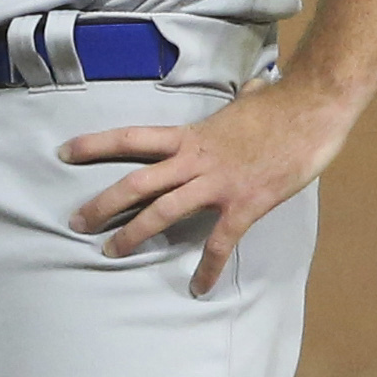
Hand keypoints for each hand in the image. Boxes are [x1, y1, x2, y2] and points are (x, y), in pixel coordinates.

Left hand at [59, 79, 355, 295]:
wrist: (312, 110)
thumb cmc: (280, 105)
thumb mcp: (247, 102)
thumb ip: (240, 103)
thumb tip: (252, 88)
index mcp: (189, 135)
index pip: (131, 137)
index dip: (94, 144)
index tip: (64, 152)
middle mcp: (194, 160)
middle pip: (136, 181)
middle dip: (102, 203)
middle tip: (74, 221)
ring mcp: (218, 183)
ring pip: (163, 211)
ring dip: (134, 234)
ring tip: (109, 252)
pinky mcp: (244, 205)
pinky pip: (219, 243)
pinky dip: (207, 267)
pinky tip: (197, 288)